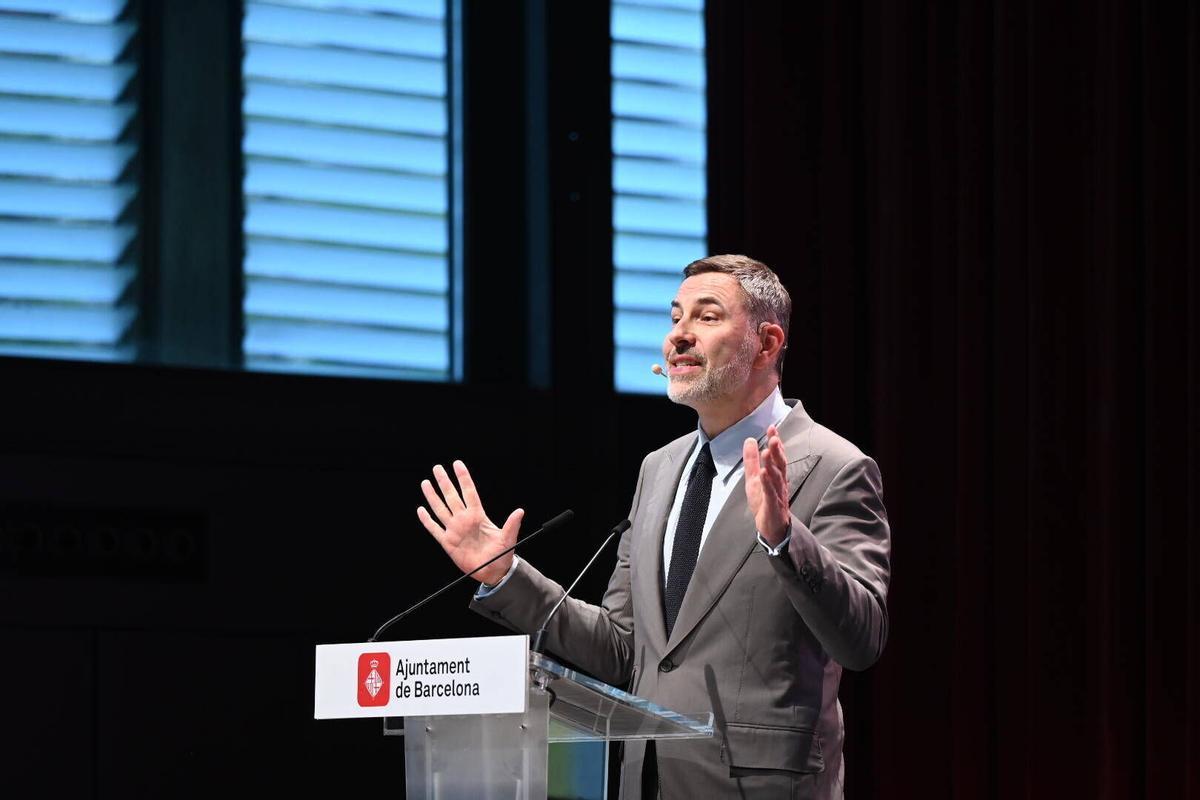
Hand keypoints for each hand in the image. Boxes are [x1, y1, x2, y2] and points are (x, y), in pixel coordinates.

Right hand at [416, 460, 523, 584]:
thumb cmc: (502, 554)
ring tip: (426, 483)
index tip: (457, 464)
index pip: (469, 493)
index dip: (463, 478)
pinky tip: (421, 510)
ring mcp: (455, 530)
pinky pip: (435, 529)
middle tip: (438, 468)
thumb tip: (520, 511)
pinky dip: (427, 520)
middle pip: (452, 497)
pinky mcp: (448, 542)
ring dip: (433, 496)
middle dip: (445, 482)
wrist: (493, 571)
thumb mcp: (508, 539)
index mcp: (478, 516)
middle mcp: (464, 520)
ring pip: (441, 509)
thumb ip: (512, 525)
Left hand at [743, 425, 789, 546]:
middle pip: (780, 464)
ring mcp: (778, 494)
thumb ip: (752, 461)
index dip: (776, 442)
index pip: (777, 456)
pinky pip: (771, 493)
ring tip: (767, 451)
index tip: (772, 428)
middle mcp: (780, 483)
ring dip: (772, 464)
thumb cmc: (764, 502)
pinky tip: (764, 473)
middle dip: (777, 450)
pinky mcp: (773, 506)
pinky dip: (768, 483)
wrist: (772, 529)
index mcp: (776, 475)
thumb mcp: (754, 478)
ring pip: (776, 478)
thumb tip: (749, 440)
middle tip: (773, 437)